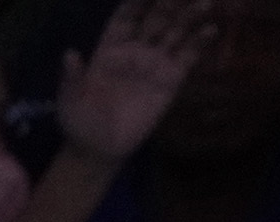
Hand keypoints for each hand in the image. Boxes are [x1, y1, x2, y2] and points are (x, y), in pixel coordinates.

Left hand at [54, 0, 205, 163]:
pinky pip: (188, 57)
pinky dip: (200, 42)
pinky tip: (211, 29)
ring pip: (176, 32)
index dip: (136, 2)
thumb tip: (69, 55)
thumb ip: (72, 78)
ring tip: (204, 2)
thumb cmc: (80, 122)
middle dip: (168, 2)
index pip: (126, 16)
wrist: (100, 150)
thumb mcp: (70, 101)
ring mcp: (155, 63)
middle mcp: (135, 49)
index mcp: (110, 48)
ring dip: (190, 16)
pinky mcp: (171, 80)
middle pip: (155, 18)